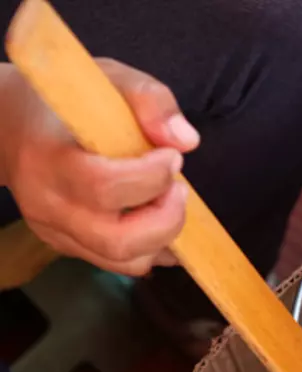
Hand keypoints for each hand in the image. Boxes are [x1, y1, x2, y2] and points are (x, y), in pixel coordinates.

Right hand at [0, 59, 199, 275]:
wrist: (10, 126)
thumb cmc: (65, 103)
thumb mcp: (108, 80)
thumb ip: (150, 100)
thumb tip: (186, 140)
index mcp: (49, 158)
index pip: (103, 186)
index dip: (151, 177)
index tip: (173, 156)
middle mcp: (47, 204)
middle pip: (117, 240)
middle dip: (165, 219)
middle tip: (179, 189)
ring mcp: (56, 231)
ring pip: (123, 260)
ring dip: (163, 237)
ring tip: (169, 201)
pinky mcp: (67, 246)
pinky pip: (120, 263)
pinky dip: (152, 248)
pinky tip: (161, 219)